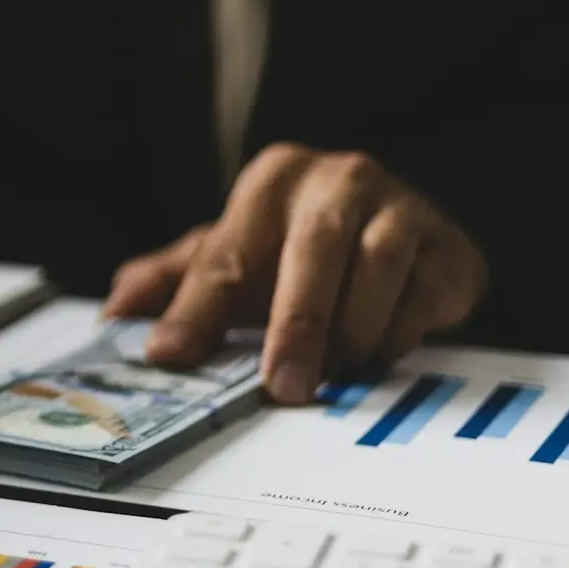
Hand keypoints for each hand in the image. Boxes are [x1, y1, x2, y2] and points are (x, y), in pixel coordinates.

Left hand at [104, 144, 488, 404]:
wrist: (392, 242)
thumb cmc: (295, 254)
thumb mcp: (228, 261)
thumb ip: (172, 286)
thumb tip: (116, 312)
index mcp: (274, 181)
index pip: (225, 254)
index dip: (195, 312)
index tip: (170, 356)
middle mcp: (341, 180)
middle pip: (314, 251)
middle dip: (296, 326)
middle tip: (284, 387)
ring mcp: (404, 207)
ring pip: (380, 270)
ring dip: (352, 332)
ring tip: (333, 371)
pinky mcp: (452, 247)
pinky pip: (428, 294)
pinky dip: (399, 334)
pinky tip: (376, 352)